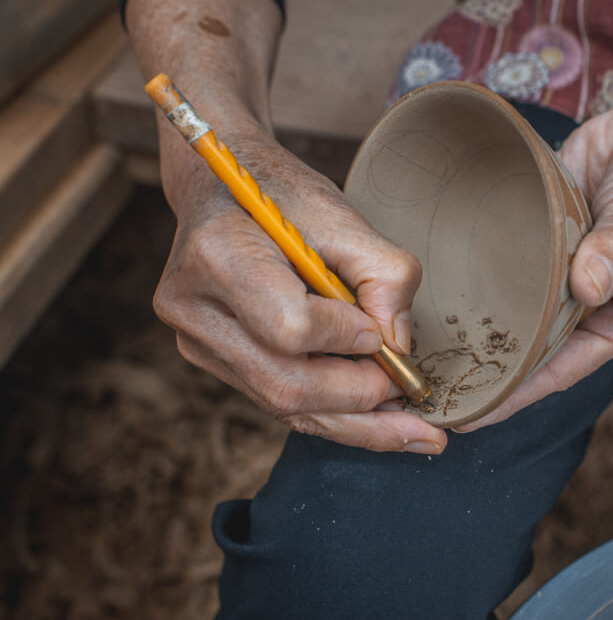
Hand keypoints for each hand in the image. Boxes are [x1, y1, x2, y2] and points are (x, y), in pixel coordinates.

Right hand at [154, 124, 446, 453]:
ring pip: (283, 406)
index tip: (378, 332)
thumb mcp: (346, 218)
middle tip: (411, 396)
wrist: (224, 187)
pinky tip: (379, 422)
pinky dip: (334, 415)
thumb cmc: (285, 196)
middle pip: (285, 385)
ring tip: (413, 431)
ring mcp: (196, 340)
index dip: (345, 339)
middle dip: (359, 399)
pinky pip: (278, 402)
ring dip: (354, 424)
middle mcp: (193, 307)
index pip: (289, 327)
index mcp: (219, 255)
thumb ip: (386, 277)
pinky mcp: (212, 360)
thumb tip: (398, 349)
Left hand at [458, 97, 612, 430]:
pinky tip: (437, 281)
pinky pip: (507, 258)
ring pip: (512, 303)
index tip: (465, 416)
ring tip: (418, 339)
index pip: (557, 371)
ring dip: (474, 318)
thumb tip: (584, 285)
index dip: (511, 396)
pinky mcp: (543, 232)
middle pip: (527, 345)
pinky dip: (478, 268)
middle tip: (426, 379)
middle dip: (482, 363)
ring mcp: (561, 268)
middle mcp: (585, 302)